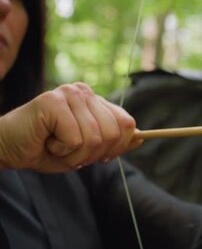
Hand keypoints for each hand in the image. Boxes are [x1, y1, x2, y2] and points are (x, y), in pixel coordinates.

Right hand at [0, 82, 142, 172]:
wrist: (8, 150)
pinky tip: (46, 141)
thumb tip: (142, 139)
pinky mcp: (52, 102)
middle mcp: (84, 92)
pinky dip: (62, 150)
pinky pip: (75, 139)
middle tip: (72, 153)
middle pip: (114, 132)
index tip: (100, 156)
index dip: (117, 147)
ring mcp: (68, 94)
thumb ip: (113, 144)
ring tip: (57, 147)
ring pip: (95, 138)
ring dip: (76, 155)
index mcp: (95, 100)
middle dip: (95, 154)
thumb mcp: (86, 151)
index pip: (127, 124)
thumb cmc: (45, 149)